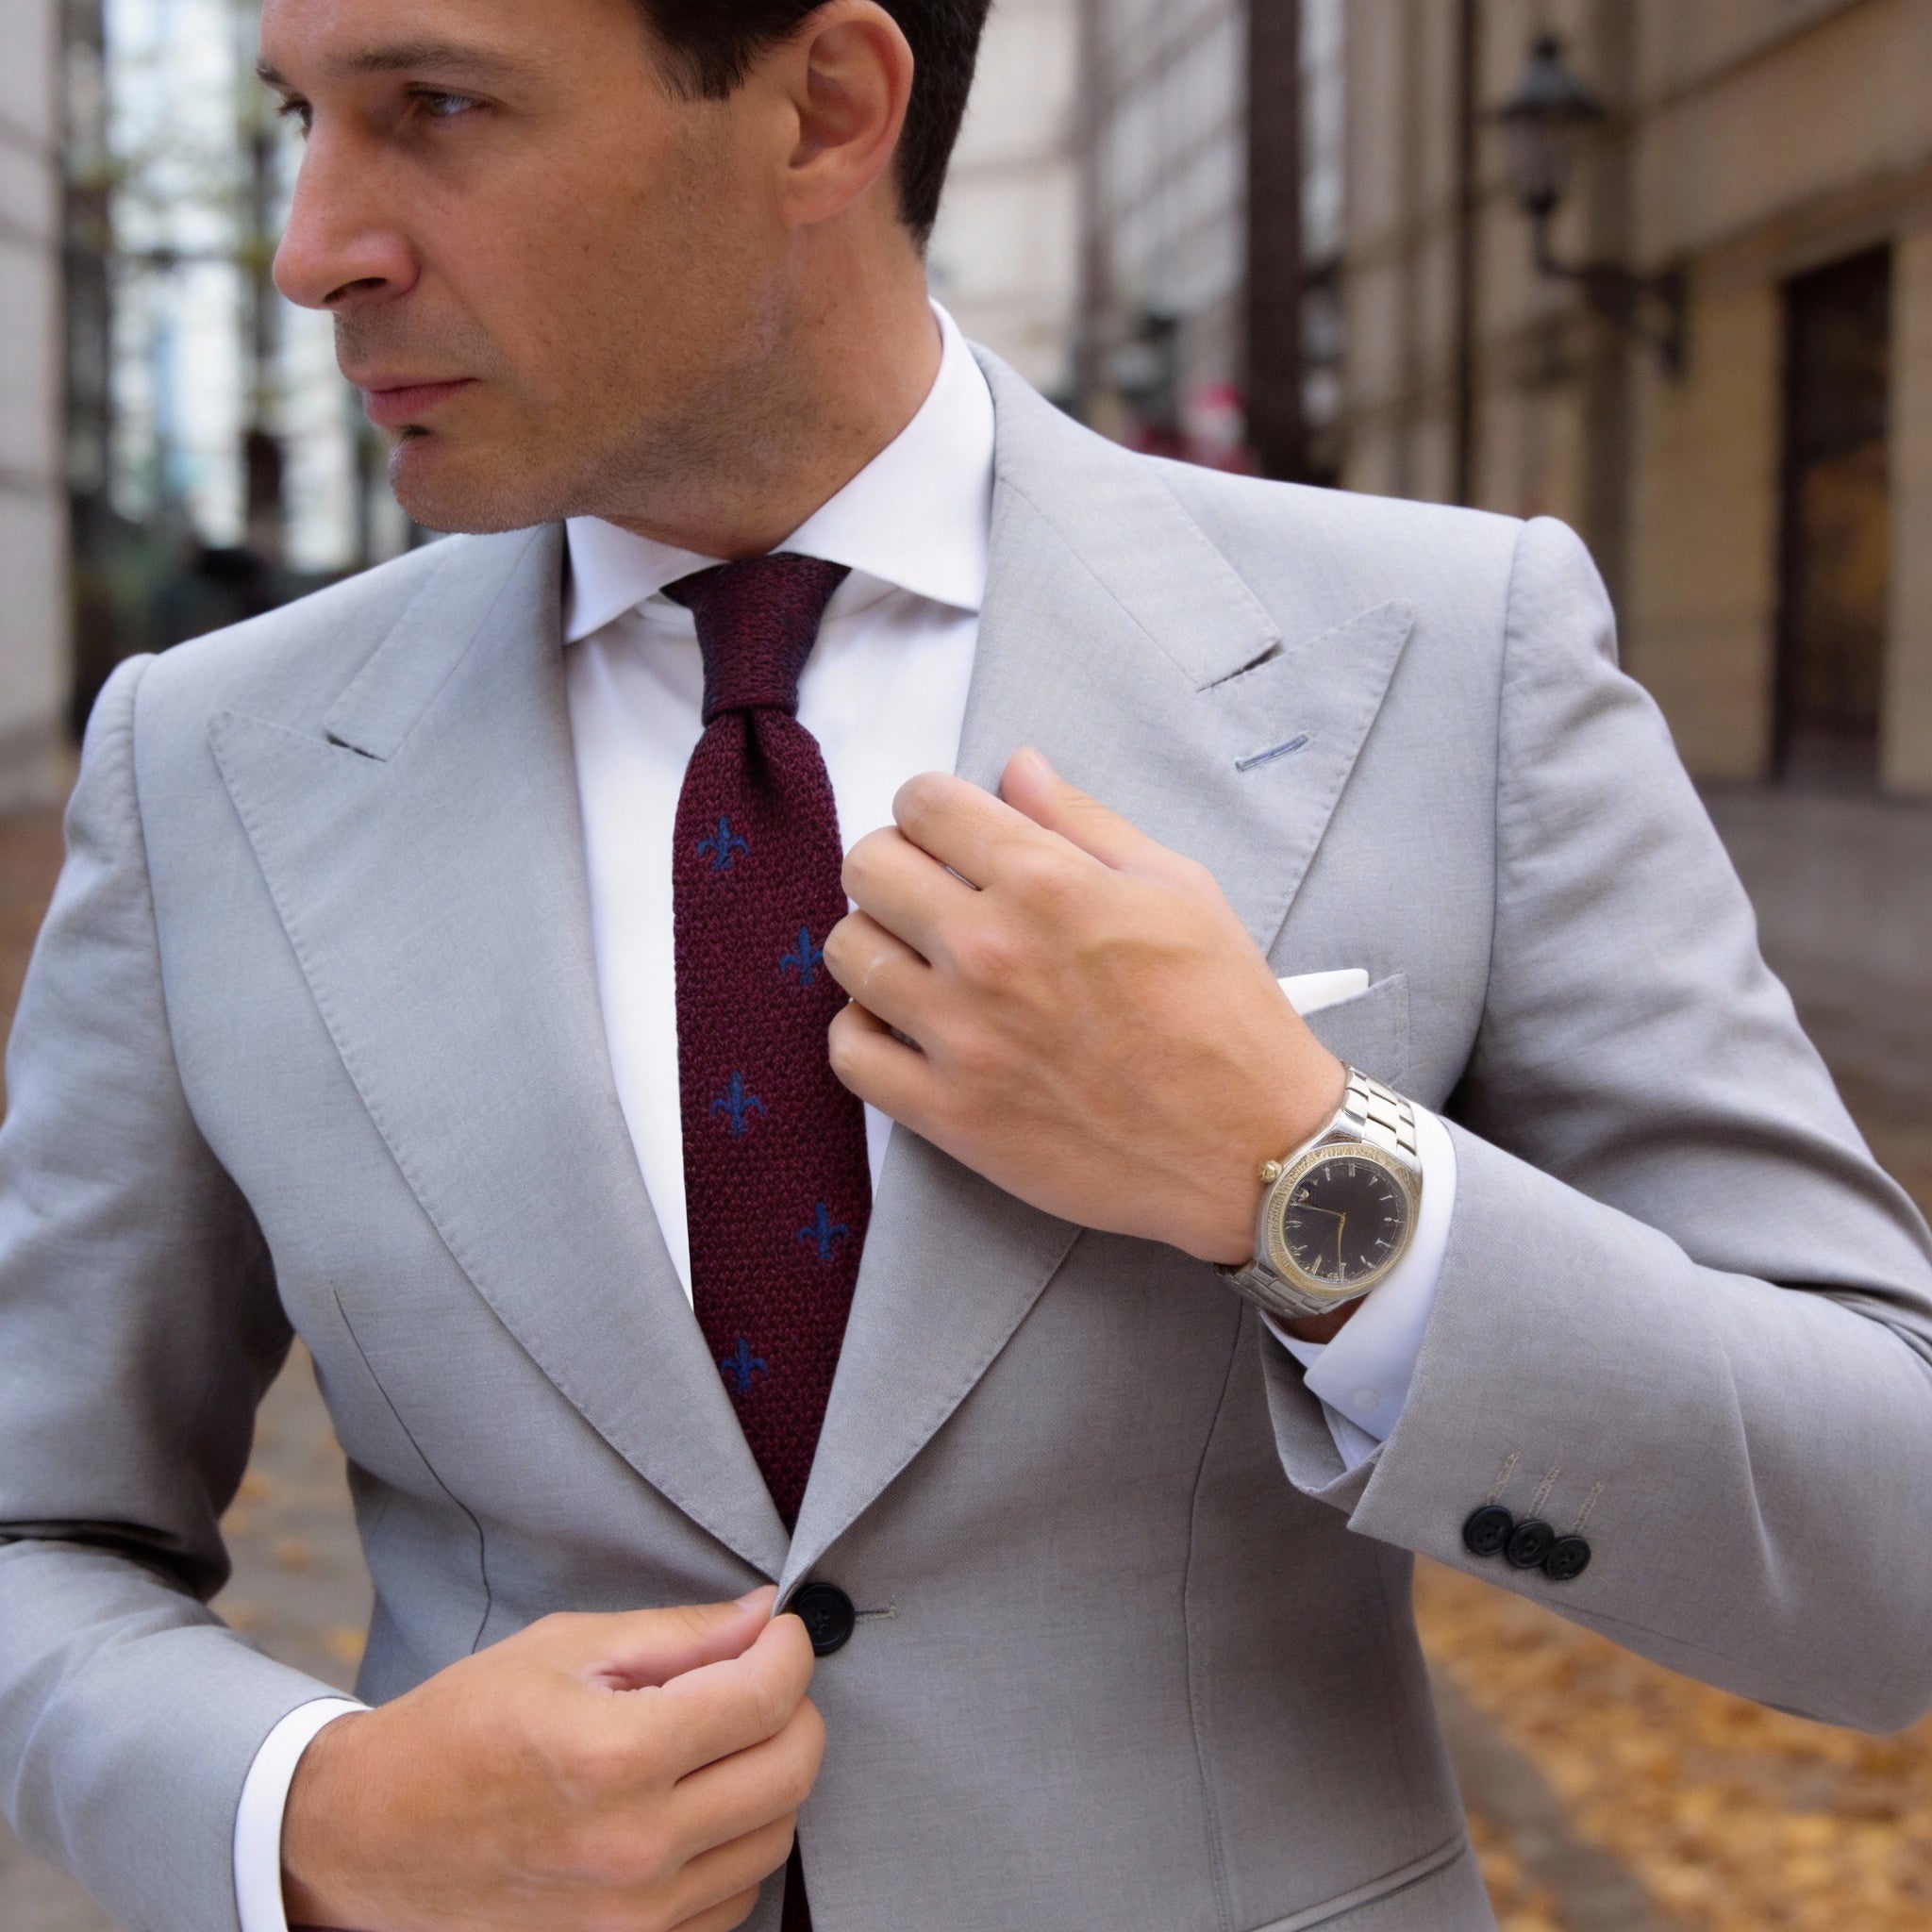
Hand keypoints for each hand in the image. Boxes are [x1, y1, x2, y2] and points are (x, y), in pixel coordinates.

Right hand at [282, 1590, 821, 1931]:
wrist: (370, 1839)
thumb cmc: (459, 1730)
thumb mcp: (563, 1650)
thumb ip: (678, 1634)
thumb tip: (765, 1615)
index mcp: (614, 1757)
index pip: (766, 1698)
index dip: (790, 1648)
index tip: (779, 1631)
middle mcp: (634, 1849)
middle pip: (792, 1770)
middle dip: (792, 1707)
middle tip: (756, 1677)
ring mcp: (635, 1920)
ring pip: (775, 1836)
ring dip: (768, 1776)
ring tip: (717, 1740)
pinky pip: (734, 1898)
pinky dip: (736, 1844)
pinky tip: (694, 1804)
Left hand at [824, 748, 1345, 1265]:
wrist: (1250, 1146)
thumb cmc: (1225, 1012)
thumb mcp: (1178, 887)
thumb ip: (1084, 821)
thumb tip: (1017, 768)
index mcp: (1048, 883)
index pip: (923, 803)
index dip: (931, 807)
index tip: (947, 832)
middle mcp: (991, 951)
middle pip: (868, 867)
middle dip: (893, 864)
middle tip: (927, 891)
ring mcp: (964, 1037)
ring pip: (848, 953)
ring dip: (875, 943)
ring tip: (917, 959)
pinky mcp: (950, 1114)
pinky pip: (849, 1052)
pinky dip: (862, 1031)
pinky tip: (903, 1026)